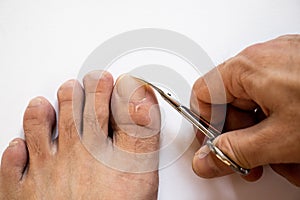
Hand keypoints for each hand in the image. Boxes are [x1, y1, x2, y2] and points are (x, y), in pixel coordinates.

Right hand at [191, 35, 299, 186]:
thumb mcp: (280, 139)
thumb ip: (235, 152)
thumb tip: (205, 160)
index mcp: (246, 67)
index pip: (203, 94)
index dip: (206, 124)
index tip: (217, 145)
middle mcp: (261, 58)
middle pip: (230, 102)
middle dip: (242, 136)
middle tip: (254, 159)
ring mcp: (282, 62)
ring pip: (257, 104)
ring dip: (267, 135)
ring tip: (287, 154)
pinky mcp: (297, 69)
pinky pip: (276, 97)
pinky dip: (283, 122)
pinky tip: (298, 139)